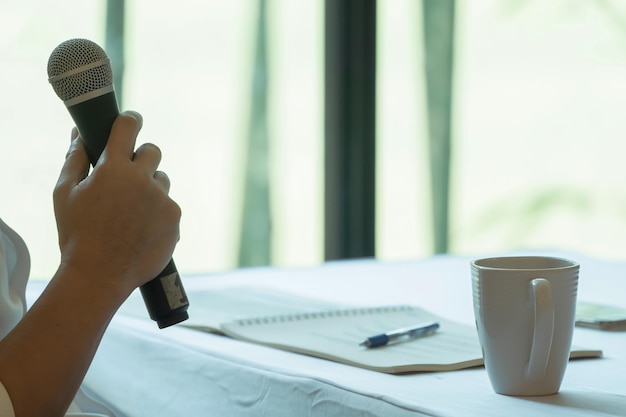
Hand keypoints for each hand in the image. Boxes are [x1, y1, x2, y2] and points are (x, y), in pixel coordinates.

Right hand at [53, 111, 180, 296]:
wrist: (100, 275)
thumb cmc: (77, 234)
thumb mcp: (64, 194)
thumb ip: (74, 159)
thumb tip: (78, 136)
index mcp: (113, 168)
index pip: (128, 127)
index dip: (130, 121)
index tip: (132, 121)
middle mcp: (142, 180)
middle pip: (153, 151)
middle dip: (141, 158)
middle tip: (128, 175)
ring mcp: (162, 200)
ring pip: (162, 181)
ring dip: (150, 188)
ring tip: (131, 213)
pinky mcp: (175, 219)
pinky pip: (169, 207)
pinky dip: (158, 213)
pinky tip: (141, 229)